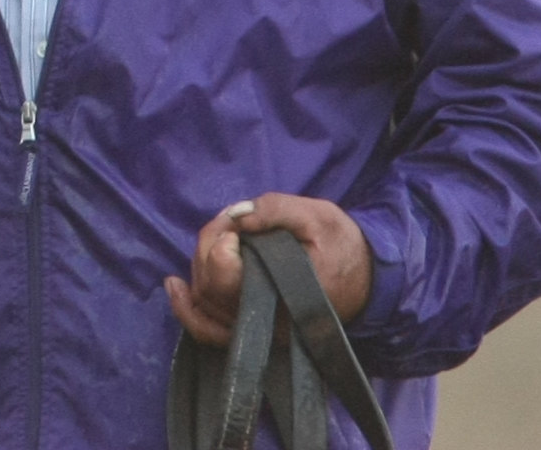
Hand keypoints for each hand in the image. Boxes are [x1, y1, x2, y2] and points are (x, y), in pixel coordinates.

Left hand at [165, 192, 372, 348]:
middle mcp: (270, 321)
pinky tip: (174, 285)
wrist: (366, 280)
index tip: (235, 226)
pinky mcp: (255, 331)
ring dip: (201, 264)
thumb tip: (238, 216)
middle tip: (228, 223)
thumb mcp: (318, 216)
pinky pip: (211, 332)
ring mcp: (260, 331)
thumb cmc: (343, 246)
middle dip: (210, 246)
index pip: (232, 281)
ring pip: (207, 304)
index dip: (221, 247)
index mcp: (288, 292)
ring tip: (217, 236)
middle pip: (212, 287)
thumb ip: (276, 210)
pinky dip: (188, 310)